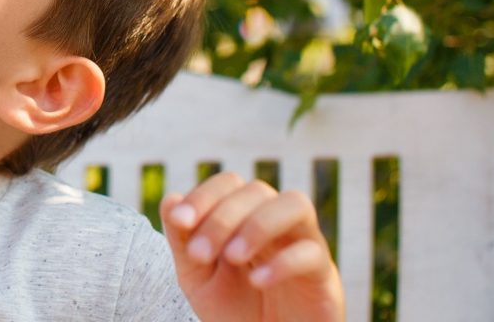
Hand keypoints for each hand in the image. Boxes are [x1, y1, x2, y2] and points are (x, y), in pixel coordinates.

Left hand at [160, 173, 344, 321]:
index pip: (230, 184)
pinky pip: (311, 253)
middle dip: (222, 218)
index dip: (204, 195)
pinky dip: (282, 263)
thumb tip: (170, 199)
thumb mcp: (197, 277)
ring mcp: (304, 244)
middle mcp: (277, 223)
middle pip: (258, 191)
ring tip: (232, 257)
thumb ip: (183, 241)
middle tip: (199, 254)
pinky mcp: (323, 276)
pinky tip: (257, 280)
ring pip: (295, 204)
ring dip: (257, 225)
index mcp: (245, 218)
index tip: (180, 221)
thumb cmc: (234, 310)